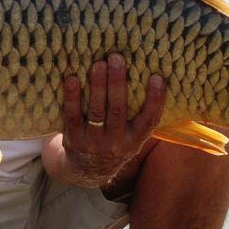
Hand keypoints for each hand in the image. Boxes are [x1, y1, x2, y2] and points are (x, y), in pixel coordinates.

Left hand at [44, 53, 165, 188]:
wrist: (87, 170)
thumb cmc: (114, 141)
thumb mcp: (131, 137)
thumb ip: (138, 114)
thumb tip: (147, 74)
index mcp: (135, 140)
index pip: (149, 120)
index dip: (155, 99)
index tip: (157, 77)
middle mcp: (116, 143)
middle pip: (118, 110)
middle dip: (117, 82)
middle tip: (116, 58)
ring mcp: (94, 143)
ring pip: (97, 111)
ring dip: (97, 85)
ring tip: (98, 64)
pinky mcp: (74, 140)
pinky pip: (73, 116)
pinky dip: (72, 97)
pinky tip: (72, 79)